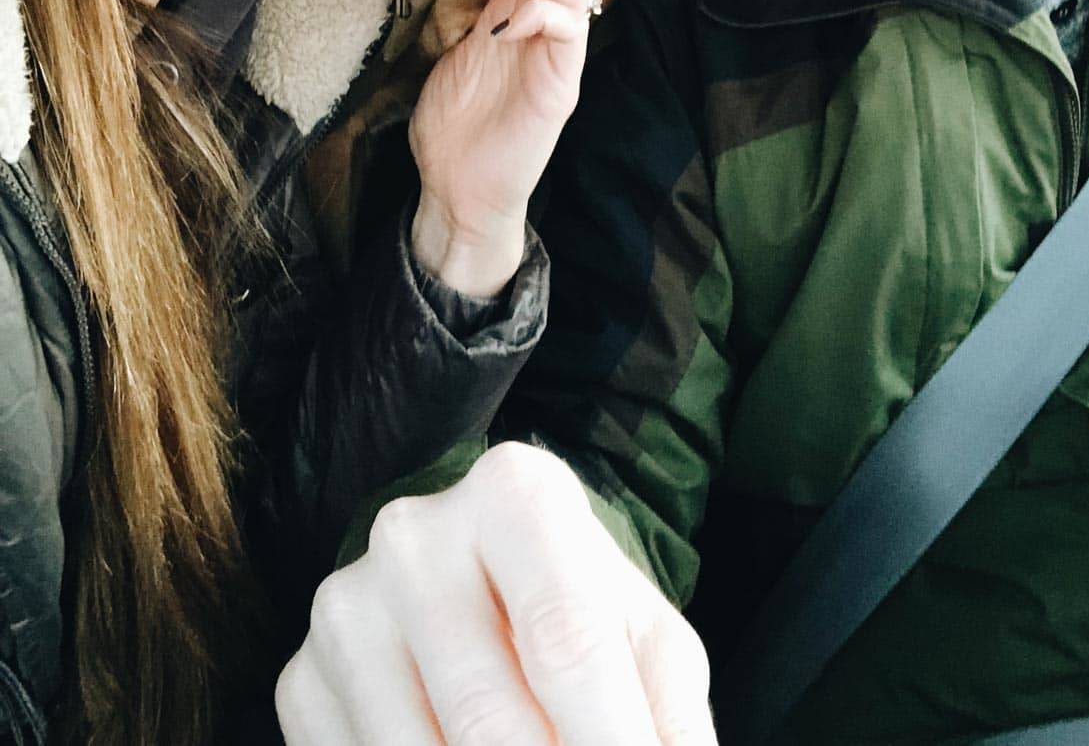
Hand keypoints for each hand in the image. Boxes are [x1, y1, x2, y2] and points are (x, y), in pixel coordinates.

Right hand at [276, 442, 714, 745]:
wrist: (482, 583)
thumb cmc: (580, 609)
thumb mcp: (644, 636)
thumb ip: (666, 710)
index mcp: (512, 491)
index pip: (569, 641)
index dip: (615, 741)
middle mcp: (413, 535)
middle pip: (492, 718)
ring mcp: (345, 607)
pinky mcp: (300, 680)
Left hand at [408, 0, 596, 296]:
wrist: (459, 189)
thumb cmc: (456, 123)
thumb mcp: (455, 47)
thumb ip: (472, 7)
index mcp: (521, 11)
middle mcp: (548, 24)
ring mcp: (559, 52)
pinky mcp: (561, 83)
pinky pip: (566, 29)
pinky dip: (537, 14)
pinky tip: (502, 26)